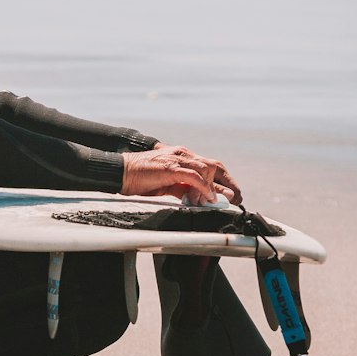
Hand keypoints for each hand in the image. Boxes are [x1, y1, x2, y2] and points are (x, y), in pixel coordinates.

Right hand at [120, 144, 241, 205]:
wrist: (119, 172)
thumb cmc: (139, 179)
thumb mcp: (166, 186)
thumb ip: (182, 189)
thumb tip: (199, 199)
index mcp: (181, 157)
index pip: (209, 166)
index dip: (224, 180)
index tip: (232, 194)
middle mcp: (182, 154)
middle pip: (214, 166)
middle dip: (228, 182)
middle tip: (237, 197)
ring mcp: (176, 159)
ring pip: (206, 169)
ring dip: (218, 187)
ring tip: (226, 200)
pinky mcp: (170, 167)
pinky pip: (194, 176)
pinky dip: (204, 187)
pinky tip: (209, 198)